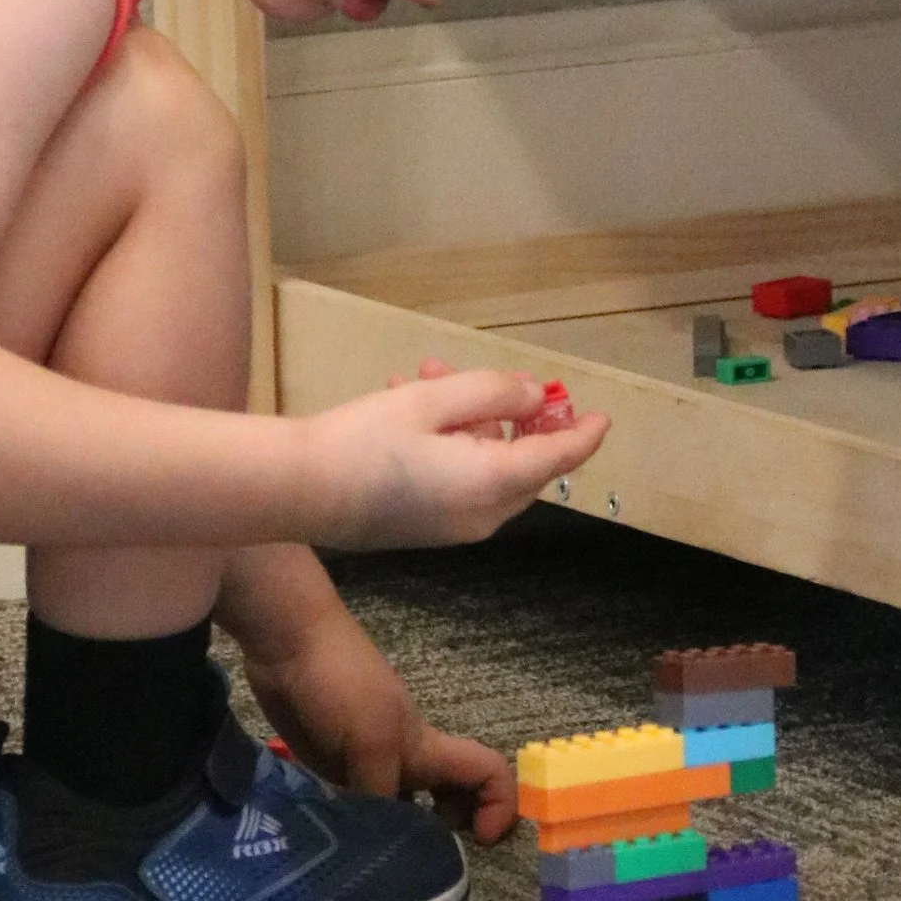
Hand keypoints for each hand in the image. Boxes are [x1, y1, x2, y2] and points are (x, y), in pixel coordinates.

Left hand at [227, 563, 519, 844]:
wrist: (287, 644)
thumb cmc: (341, 679)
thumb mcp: (370, 737)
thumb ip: (381, 793)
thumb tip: (384, 849)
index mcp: (426, 749)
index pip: (487, 774)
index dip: (500, 807)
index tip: (480, 842)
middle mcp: (403, 763)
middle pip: (445, 803)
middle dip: (443, 839)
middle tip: (414, 871)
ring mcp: (363, 766)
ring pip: (393, 813)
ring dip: (387, 841)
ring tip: (366, 870)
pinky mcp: (327, 769)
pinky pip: (350, 810)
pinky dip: (346, 830)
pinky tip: (326, 848)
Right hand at [300, 365, 607, 549]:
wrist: (299, 490)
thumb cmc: (365, 439)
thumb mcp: (433, 401)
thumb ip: (492, 393)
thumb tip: (532, 397)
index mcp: (492, 484)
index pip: (557, 458)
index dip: (582, 433)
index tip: (601, 413)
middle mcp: (482, 514)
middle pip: (523, 463)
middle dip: (512, 415)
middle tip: (499, 377)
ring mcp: (453, 526)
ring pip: (486, 465)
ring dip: (470, 419)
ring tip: (430, 373)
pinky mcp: (427, 526)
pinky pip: (459, 479)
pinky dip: (451, 443)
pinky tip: (411, 401)